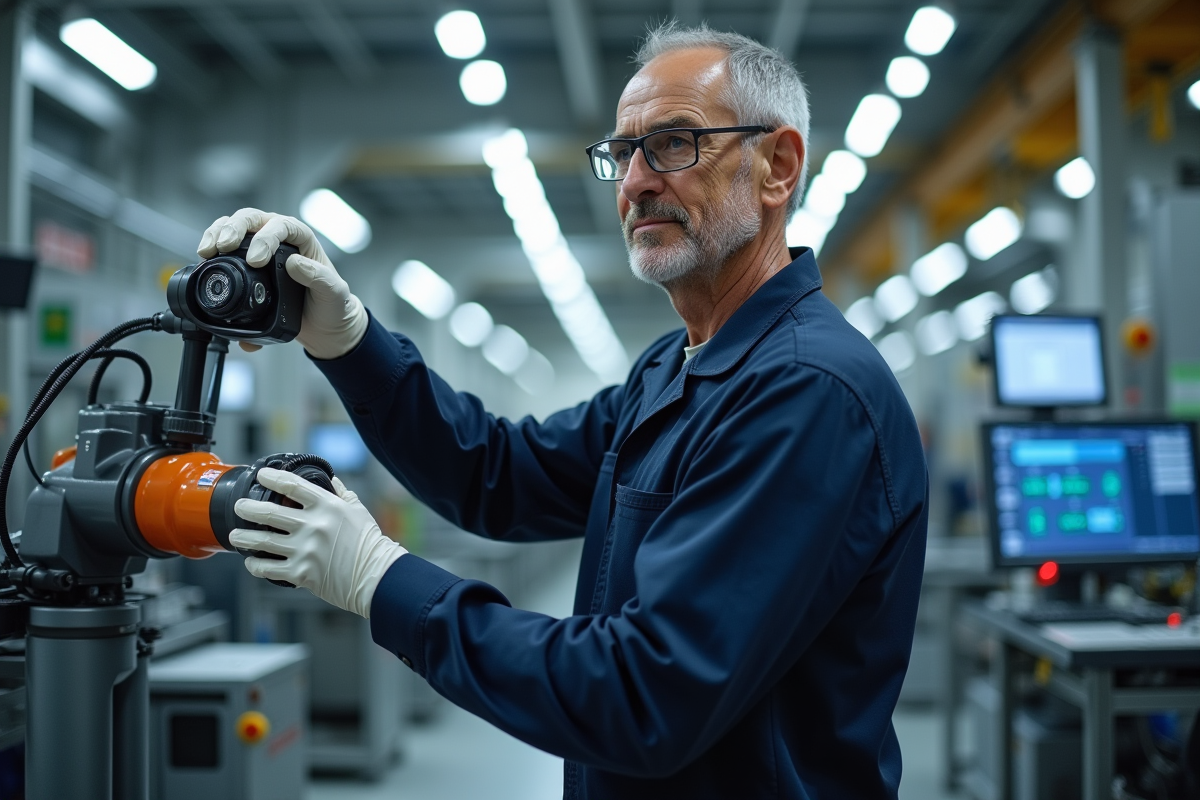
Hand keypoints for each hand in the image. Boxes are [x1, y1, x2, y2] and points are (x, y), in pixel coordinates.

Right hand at [197, 208, 368, 359]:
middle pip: (251, 219)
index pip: (281, 225)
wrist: (323, 325)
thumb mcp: (334, 293)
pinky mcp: (245, 262)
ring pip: (234, 227)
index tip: (256, 260)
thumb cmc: (332, 305)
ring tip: (208, 250)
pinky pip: (226, 248)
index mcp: (302, 239)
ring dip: (217, 234)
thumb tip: (294, 263)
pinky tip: (206, 259)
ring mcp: (260, 247)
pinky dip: (213, 250)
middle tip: (222, 246)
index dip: (266, 237)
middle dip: (233, 228)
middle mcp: (279, 237)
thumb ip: (319, 278)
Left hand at [229, 468, 406, 617]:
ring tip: (235, 535)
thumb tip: (330, 480)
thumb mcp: (357, 510)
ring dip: (244, 537)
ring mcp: (305, 550)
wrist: (376, 575)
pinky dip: (255, 564)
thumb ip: (340, 494)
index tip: (261, 475)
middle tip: (240, 506)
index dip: (272, 477)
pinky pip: (268, 568)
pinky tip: (251, 562)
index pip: (293, 485)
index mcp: (327, 506)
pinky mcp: (300, 573)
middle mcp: (313, 526)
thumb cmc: (369, 543)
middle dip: (248, 508)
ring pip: (262, 540)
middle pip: (269, 512)